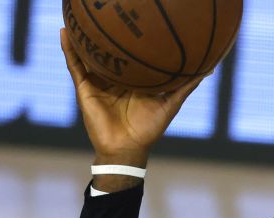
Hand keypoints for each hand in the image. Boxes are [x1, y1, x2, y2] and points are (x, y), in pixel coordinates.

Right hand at [60, 28, 203, 167]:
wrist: (128, 148)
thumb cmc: (150, 128)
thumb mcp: (171, 102)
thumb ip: (186, 86)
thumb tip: (207, 69)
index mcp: (132, 80)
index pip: (129, 55)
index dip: (130, 38)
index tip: (134, 17)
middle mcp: (114, 78)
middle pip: (107, 51)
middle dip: (104, 32)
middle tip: (105, 9)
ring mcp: (98, 82)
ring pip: (88, 54)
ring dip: (82, 35)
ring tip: (77, 14)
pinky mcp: (85, 88)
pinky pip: (75, 66)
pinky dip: (69, 49)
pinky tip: (66, 32)